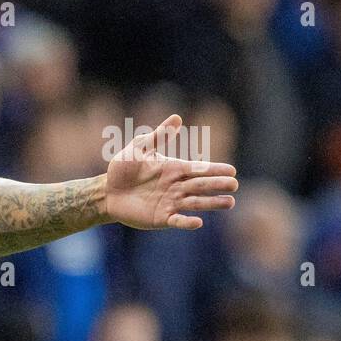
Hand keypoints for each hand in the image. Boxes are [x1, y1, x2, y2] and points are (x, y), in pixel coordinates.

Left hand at [105, 114, 237, 229]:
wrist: (106, 191)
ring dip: (211, 203)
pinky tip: (198, 222)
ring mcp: (170, 203)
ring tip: (229, 202)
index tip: (232, 171)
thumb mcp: (139, 149)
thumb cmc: (123, 168)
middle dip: (218, 185)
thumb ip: (158, 136)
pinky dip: (187, 222)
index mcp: (175, 169)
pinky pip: (177, 220)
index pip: (199, 169)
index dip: (215, 170)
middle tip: (234, 185)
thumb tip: (177, 118)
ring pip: (195, 202)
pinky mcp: (161, 218)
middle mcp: (177, 186)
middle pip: (201, 185)